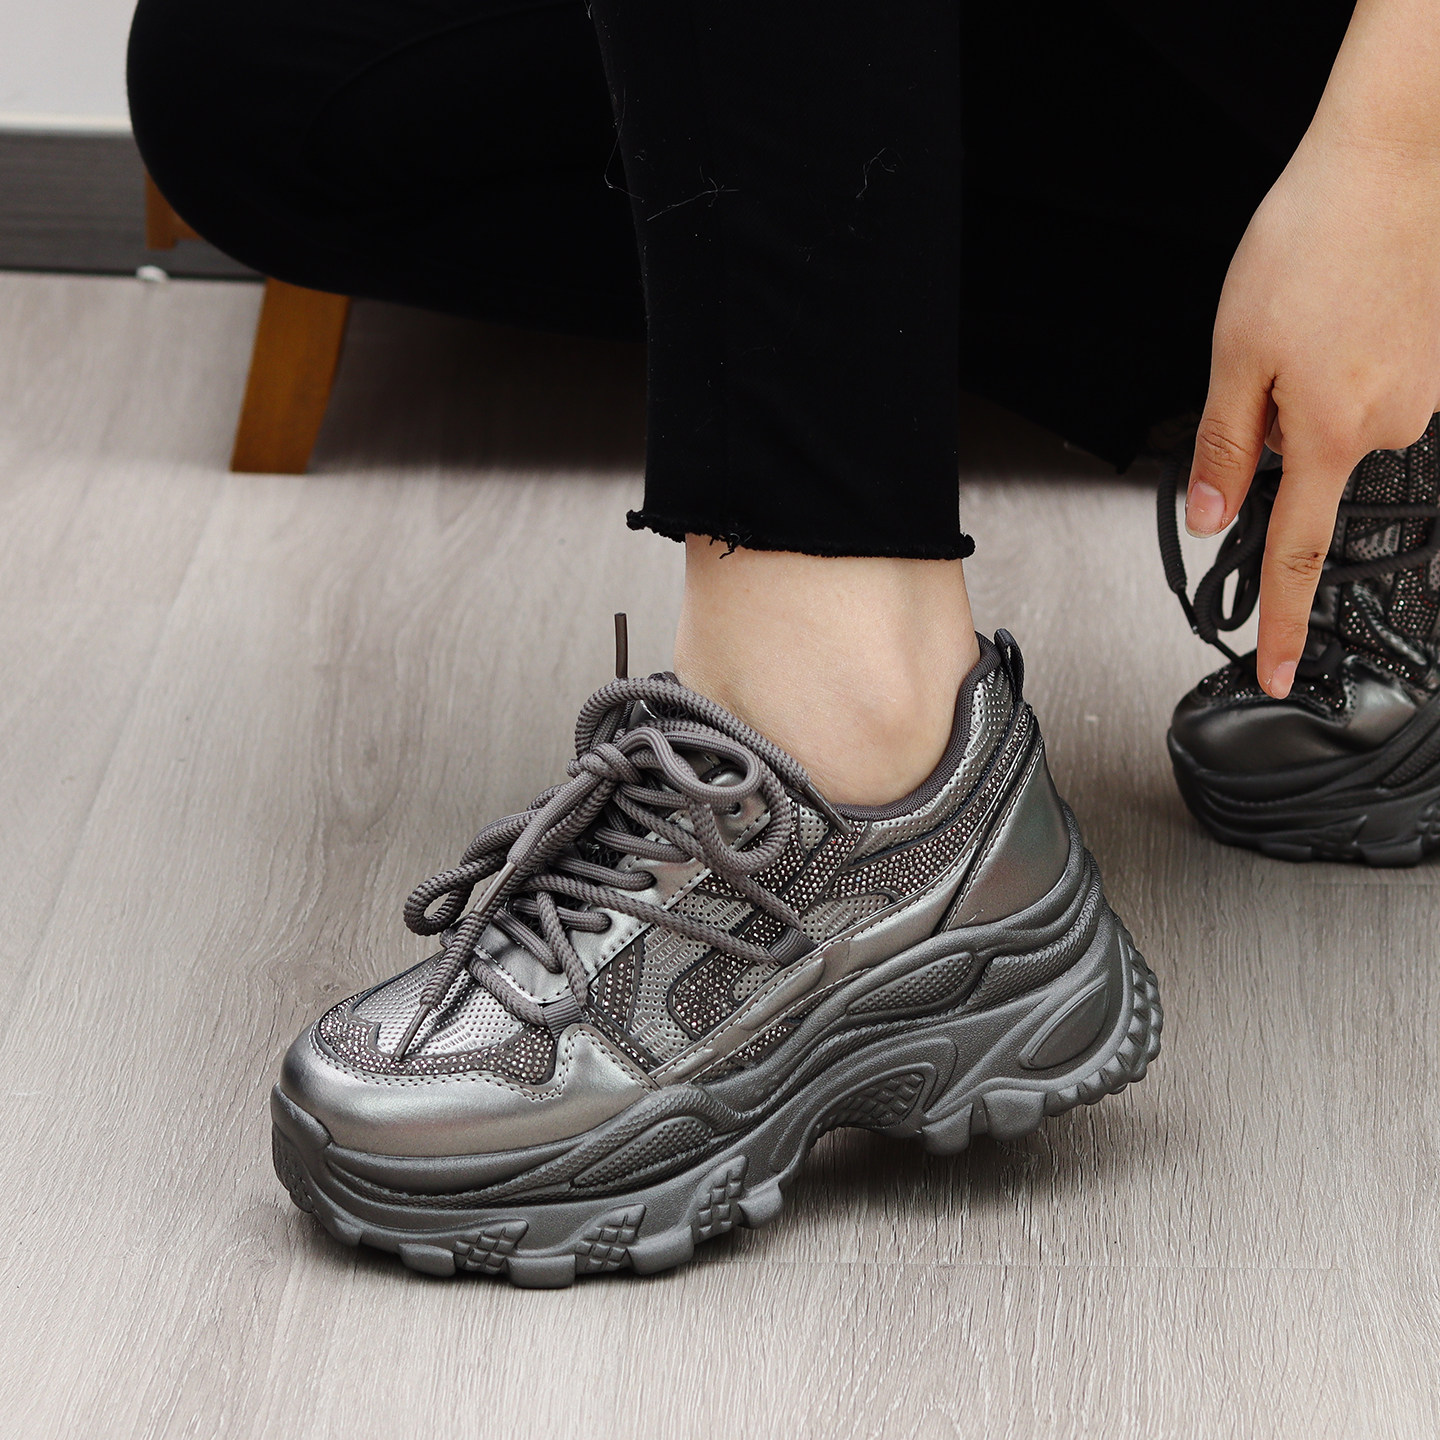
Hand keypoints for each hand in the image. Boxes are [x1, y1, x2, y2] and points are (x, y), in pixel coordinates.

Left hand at [1186, 128, 1439, 697]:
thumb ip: (1223, 448)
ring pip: (1334, 421)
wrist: (1399, 155)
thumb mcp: (1236, 352)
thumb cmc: (1315, 239)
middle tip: (1270, 341)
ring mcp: (1423, 391)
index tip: (1278, 672)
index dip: (1282, 621)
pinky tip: (1340, 306)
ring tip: (1310, 310)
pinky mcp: (1436, 360)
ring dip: (1305, 383)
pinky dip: (1340, 358)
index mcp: (1329, 433)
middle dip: (1273, 423)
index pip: (1294, 554)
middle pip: (1303, 462)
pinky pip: (1366, 385)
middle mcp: (1389, 424)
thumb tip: (1210, 518)